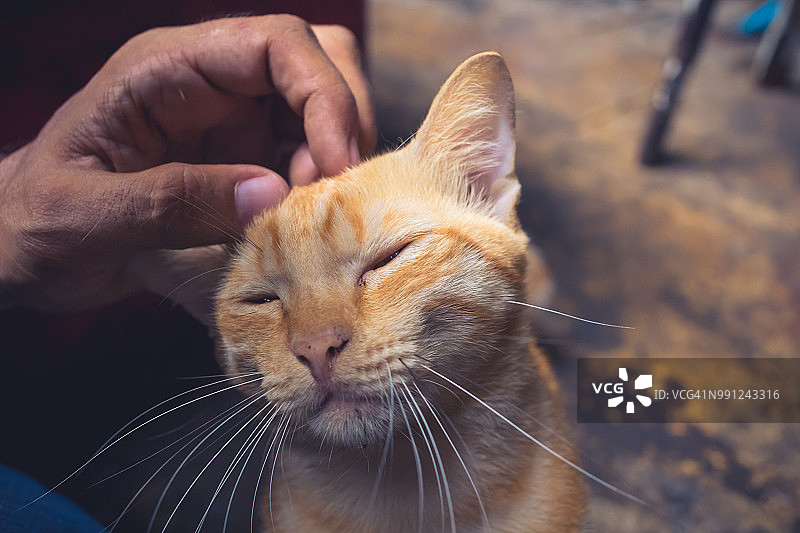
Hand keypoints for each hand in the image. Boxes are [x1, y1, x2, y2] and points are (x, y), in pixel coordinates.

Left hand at [0, 15, 375, 310]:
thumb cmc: (33, 224)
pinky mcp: (243, 164)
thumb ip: (172, 200)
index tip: (335, 165)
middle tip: (330, 194)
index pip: (276, 44)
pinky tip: (299, 231)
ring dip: (334, 163)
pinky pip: (305, 160)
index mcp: (168, 70)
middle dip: (341, 123)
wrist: (19, 250)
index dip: (323, 94)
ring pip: (321, 112)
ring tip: (311, 220)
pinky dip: (319, 191)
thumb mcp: (85, 215)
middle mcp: (210, 86)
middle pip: (316, 63)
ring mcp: (232, 124)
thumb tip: (270, 192)